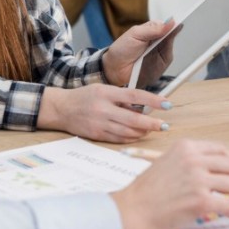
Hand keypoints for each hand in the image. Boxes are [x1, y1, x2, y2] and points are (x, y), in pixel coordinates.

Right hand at [37, 85, 171, 142]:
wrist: (62, 109)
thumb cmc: (85, 97)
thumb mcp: (104, 90)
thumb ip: (122, 98)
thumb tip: (144, 108)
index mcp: (106, 93)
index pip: (135, 96)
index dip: (153, 101)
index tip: (167, 104)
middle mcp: (103, 109)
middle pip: (133, 119)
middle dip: (152, 123)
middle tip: (164, 125)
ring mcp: (100, 124)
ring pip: (128, 132)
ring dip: (143, 132)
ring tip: (152, 129)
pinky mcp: (97, 135)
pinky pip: (119, 139)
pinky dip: (131, 138)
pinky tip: (138, 135)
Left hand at [102, 20, 175, 86]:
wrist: (115, 68)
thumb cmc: (122, 49)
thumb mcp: (136, 34)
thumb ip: (153, 28)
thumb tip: (171, 21)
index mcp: (152, 29)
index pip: (167, 24)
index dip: (173, 23)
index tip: (178, 23)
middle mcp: (158, 40)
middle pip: (172, 35)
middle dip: (174, 33)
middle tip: (174, 30)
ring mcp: (161, 52)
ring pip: (172, 46)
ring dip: (170, 45)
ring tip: (163, 43)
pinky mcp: (162, 65)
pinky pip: (169, 59)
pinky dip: (167, 56)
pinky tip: (163, 54)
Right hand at [111, 140, 228, 228]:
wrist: (132, 209)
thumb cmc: (145, 191)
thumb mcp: (165, 163)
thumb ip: (187, 163)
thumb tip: (211, 171)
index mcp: (185, 147)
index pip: (219, 150)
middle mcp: (193, 159)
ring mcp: (198, 179)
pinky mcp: (201, 200)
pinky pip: (228, 205)